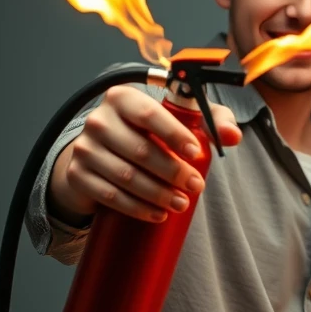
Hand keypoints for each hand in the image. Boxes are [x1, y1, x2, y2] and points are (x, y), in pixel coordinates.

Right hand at [49, 85, 241, 223]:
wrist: (104, 152)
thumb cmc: (151, 131)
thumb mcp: (183, 119)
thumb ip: (212, 120)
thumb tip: (232, 137)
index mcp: (122, 98)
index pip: (150, 114)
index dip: (174, 134)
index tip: (197, 154)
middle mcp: (98, 120)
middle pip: (140, 150)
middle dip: (173, 172)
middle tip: (196, 186)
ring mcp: (83, 148)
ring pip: (125, 176)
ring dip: (157, 194)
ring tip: (181, 203)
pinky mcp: (77, 175)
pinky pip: (108, 195)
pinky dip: (136, 207)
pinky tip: (157, 213)